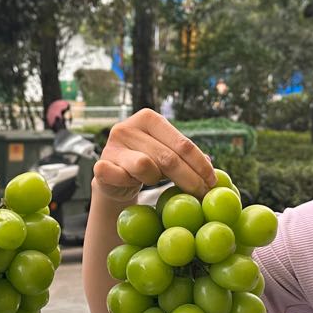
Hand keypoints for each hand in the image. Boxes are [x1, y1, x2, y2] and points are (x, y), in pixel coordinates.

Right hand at [94, 109, 215, 204]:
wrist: (114, 176)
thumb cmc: (146, 161)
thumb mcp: (166, 152)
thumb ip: (185, 155)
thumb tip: (209, 166)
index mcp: (148, 118)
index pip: (182, 144)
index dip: (200, 165)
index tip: (212, 182)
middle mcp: (128, 127)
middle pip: (168, 158)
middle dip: (189, 179)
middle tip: (201, 195)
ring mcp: (112, 146)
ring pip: (146, 167)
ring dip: (155, 179)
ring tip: (154, 181)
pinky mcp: (100, 165)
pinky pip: (122, 178)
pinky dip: (130, 184)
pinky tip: (132, 183)